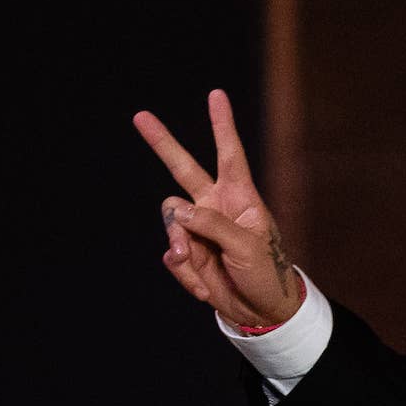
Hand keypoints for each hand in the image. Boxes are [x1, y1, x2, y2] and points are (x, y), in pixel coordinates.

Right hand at [132, 89, 301, 327]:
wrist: (259, 310)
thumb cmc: (265, 273)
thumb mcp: (248, 247)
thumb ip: (214, 225)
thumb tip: (180, 211)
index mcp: (240, 198)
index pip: (229, 154)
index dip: (221, 125)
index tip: (215, 95)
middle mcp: (215, 206)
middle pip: (183, 167)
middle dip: (162, 142)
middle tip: (140, 116)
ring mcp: (198, 228)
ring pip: (171, 218)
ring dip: (179, 243)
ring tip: (193, 262)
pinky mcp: (186, 252)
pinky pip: (172, 254)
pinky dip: (186, 273)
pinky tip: (204, 287)